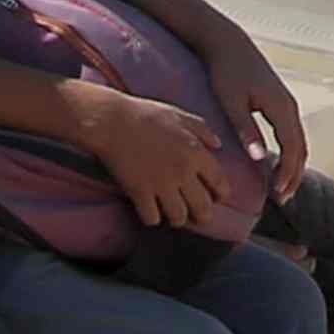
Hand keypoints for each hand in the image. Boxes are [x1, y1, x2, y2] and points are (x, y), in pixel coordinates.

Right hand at [75, 81, 246, 231]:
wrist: (112, 120)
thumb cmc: (146, 115)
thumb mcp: (179, 116)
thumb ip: (202, 130)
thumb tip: (218, 145)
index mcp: (196, 152)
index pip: (219, 182)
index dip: (221, 194)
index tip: (217, 198)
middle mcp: (183, 172)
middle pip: (203, 208)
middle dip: (203, 216)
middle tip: (197, 216)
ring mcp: (161, 184)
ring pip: (178, 217)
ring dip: (177, 218)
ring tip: (173, 214)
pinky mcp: (140, 193)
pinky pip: (152, 218)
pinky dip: (152, 218)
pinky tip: (150, 211)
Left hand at [201, 27, 309, 181]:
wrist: (228, 43)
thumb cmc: (226, 71)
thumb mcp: (232, 103)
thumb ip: (246, 130)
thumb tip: (260, 159)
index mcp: (281, 108)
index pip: (292, 148)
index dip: (287, 174)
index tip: (278, 194)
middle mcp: (290, 107)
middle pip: (301, 148)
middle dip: (294, 175)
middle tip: (282, 199)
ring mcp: (287, 104)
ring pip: (298, 142)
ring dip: (293, 166)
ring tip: (281, 188)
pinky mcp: (280, 103)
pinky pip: (291, 134)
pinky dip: (289, 153)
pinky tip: (277, 164)